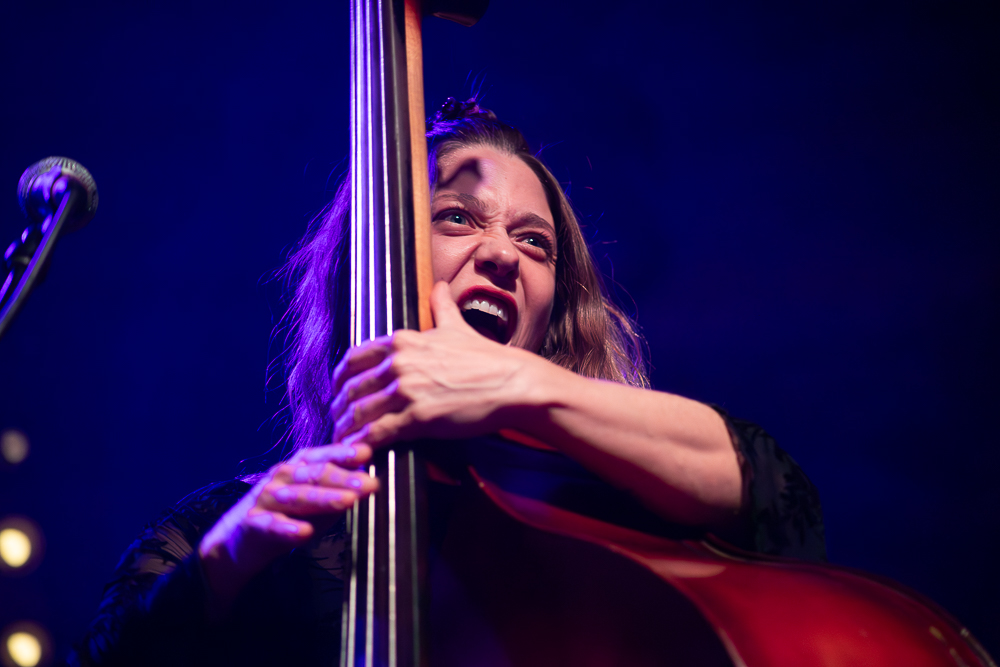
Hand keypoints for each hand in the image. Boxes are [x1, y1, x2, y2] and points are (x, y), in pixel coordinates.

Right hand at [198, 443, 377, 616]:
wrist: (237, 542)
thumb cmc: (284, 517)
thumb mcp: (314, 503)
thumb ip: (338, 493)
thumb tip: (370, 482)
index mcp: (298, 467)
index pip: (323, 456)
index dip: (344, 453)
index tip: (368, 452)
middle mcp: (282, 476)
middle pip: (314, 475)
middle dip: (343, 478)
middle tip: (369, 484)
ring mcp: (266, 498)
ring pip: (297, 497)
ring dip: (323, 499)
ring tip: (348, 502)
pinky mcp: (252, 523)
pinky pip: (272, 525)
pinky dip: (288, 528)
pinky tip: (304, 532)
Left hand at [330, 281, 542, 447]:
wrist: (513, 383)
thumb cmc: (487, 359)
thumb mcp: (458, 326)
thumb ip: (442, 306)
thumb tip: (439, 285)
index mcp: (403, 341)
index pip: (354, 358)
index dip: (340, 378)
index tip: (339, 390)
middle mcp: (399, 362)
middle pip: (351, 387)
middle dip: (339, 407)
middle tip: (337, 419)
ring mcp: (406, 390)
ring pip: (359, 411)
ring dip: (346, 428)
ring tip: (342, 440)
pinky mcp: (417, 417)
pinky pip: (377, 433)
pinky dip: (362, 443)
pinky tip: (357, 452)